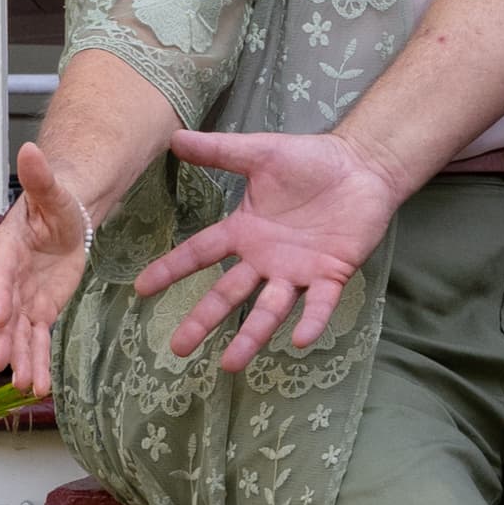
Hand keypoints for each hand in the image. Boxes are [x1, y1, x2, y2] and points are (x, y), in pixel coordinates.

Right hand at [0, 139, 91, 402]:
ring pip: (20, 332)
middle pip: (5, 311)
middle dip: (5, 338)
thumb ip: (40, 176)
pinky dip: (38, 360)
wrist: (64, 216)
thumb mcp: (52, 190)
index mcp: (7, 247)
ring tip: (25, 387)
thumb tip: (30, 149)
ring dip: (23, 359)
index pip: (1, 274)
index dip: (0, 295)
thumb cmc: (55, 201)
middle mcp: (9, 277)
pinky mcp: (39, 309)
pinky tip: (39, 386)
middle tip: (3, 364)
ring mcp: (22, 297)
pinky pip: (37, 338)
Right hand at [131, 123, 400, 367]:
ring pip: (269, 309)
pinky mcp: (332, 274)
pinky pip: (319, 303)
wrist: (362, 165)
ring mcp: (297, 270)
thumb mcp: (260, 153)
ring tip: (230, 365)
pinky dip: (311, 321)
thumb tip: (174, 139)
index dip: (171, 270)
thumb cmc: (311, 161)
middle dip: (203, 320)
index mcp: (244, 232)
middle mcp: (265, 259)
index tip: (141, 289)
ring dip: (251, 336)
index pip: (200, 253)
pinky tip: (300, 341)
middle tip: (178, 349)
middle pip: (228, 294)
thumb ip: (220, 151)